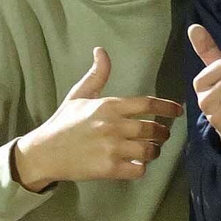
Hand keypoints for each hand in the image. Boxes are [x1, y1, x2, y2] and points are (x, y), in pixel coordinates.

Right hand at [12, 48, 181, 192]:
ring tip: (151, 150)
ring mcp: (111, 148)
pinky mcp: (108, 169)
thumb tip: (101, 51)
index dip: (167, 107)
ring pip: (149, 150)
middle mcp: (113, 126)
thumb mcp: (78, 96)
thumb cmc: (63, 123)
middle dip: (163, 132)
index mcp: (108, 106)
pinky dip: (141, 168)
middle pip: (152, 128)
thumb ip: (96, 75)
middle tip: (163, 135)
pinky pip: (138, 170)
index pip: (147, 104)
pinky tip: (136, 165)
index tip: (178, 111)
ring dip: (154, 151)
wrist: (42, 152)